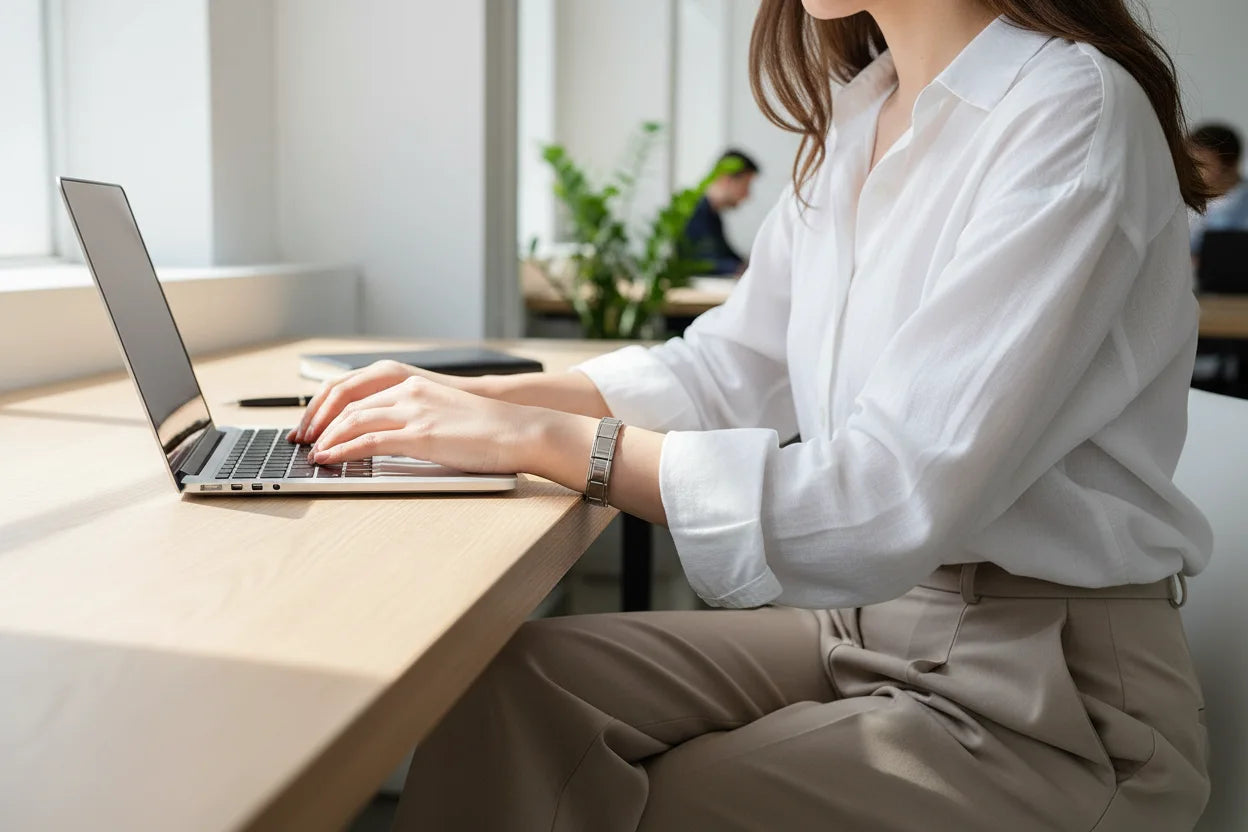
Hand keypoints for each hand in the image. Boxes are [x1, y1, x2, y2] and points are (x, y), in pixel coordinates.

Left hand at [291, 360, 474, 443]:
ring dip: (326, 438)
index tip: (310, 423)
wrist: (518, 430)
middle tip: (301, 440)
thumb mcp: (440, 410)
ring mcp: (414, 412)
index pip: (351, 387)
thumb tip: (384, 436)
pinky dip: (343, 451)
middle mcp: (408, 391)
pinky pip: (369, 441)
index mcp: (410, 383)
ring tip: (312, 455)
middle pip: (345, 400)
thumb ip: (411, 415)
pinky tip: (330, 460)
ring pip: (352, 419)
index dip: (323, 405)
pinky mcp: (421, 435)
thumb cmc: (485, 427)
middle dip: (316, 422)